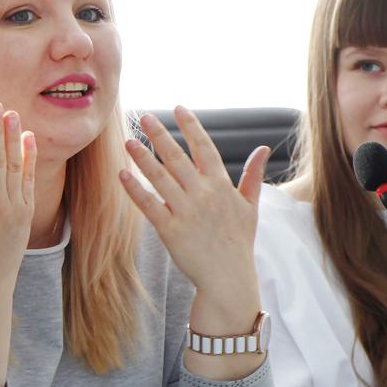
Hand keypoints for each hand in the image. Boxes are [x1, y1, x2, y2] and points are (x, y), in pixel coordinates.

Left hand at [120, 107, 267, 332]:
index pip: (204, 147)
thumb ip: (253, 175)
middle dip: (159, 134)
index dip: (190, 126)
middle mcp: (203, 194)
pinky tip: (123, 175)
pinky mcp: (170, 230)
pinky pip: (149, 205)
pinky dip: (135, 189)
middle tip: (144, 116)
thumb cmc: (239, 242)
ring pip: (160, 177)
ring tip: (128, 140)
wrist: (228, 278)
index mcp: (222, 185)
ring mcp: (185, 211)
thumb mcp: (251, 206)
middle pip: (177, 157)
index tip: (178, 108)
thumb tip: (263, 148)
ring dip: (142, 157)